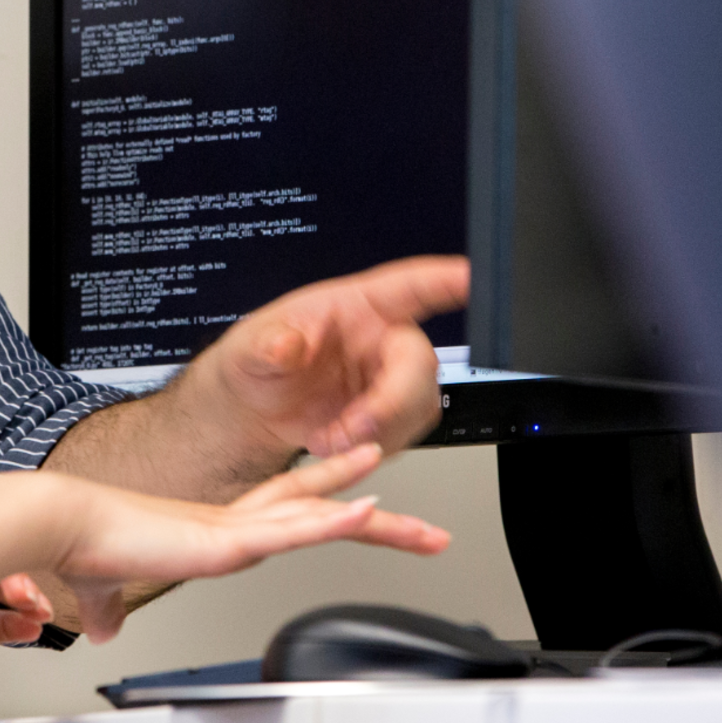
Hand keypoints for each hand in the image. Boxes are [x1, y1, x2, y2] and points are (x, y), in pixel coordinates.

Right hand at [51, 443, 451, 639]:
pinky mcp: (227, 540)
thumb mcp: (110, 589)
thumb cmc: (83, 547)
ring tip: (419, 526)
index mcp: (214, 530)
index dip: (327, 502)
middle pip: (321, 511)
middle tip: (423, 527)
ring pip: (318, 520)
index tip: (364, 496)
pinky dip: (333, 522)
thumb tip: (105, 631)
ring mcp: (236, 529)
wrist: (64, 526)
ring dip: (372, 523)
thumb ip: (115, 609)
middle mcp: (235, 521)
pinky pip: (293, 529)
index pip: (287, 512)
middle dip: (376, 520)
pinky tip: (368, 511)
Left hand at [175, 254, 466, 459]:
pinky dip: (372, 447)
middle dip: (392, 400)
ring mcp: (389, 378)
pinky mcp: (390, 415)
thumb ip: (270, 344)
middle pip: (421, 362)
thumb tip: (286, 344)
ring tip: (332, 436)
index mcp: (358, 306)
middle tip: (355, 424)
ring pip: (420, 404)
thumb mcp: (251, 347)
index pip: (411, 285)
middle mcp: (382, 338)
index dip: (446, 280)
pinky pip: (405, 434)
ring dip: (380, 431)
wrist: (253, 412)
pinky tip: (337, 442)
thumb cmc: (257, 362)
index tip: (470, 276)